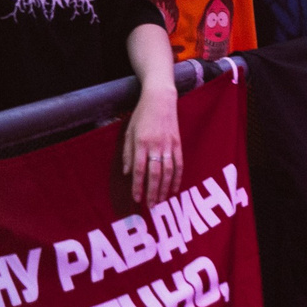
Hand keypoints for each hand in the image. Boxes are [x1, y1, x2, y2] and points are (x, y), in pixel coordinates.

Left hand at [122, 85, 183, 205]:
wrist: (160, 99)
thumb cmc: (141, 115)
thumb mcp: (129, 131)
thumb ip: (128, 153)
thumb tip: (127, 173)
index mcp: (141, 142)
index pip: (139, 169)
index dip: (138, 186)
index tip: (136, 199)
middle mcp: (156, 145)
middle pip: (155, 174)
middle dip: (152, 192)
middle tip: (151, 206)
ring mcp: (169, 145)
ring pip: (168, 172)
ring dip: (165, 189)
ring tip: (162, 201)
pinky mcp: (178, 144)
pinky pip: (179, 165)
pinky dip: (177, 178)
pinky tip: (174, 189)